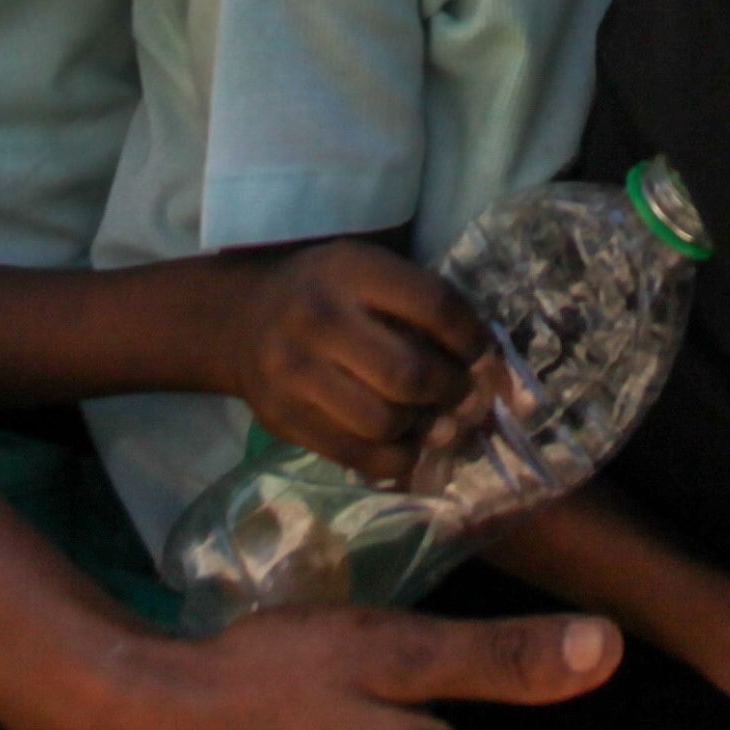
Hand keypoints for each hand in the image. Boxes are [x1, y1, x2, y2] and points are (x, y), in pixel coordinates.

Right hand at [223, 242, 492, 484]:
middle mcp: (318, 319)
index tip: (482, 354)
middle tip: (461, 394)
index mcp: (350, 270)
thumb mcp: (367, 271)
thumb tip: (489, 370)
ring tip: (431, 419)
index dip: (473, 338)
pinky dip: (396, 459)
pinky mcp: (284, 419)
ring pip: (385, 422)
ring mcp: (294, 374)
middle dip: (451, 392)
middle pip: (409, 375)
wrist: (240, 320)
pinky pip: (358, 456)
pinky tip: (406, 444)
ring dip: (423, 428)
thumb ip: (421, 305)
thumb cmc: (325, 292)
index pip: (434, 307)